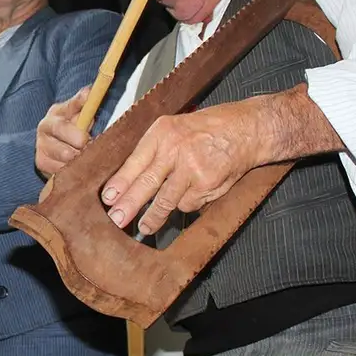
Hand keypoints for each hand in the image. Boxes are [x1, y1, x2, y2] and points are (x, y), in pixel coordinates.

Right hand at [36, 86, 92, 177]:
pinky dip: (74, 175)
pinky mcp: (43, 171)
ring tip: (89, 160)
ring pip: (64, 166)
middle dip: (81, 153)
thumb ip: (81, 102)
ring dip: (79, 165)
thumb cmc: (68, 123)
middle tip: (93, 152)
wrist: (52, 138)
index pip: (62, 128)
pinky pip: (62, 176)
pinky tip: (81, 170)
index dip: (77, 136)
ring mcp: (40, 156)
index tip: (89, 140)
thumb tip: (89, 91)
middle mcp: (41, 140)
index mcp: (49, 122)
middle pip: (64, 152)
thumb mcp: (73, 111)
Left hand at [101, 99, 268, 235]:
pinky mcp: (207, 185)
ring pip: (166, 200)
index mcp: (162, 133)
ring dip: (153, 217)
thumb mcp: (174, 127)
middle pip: (146, 183)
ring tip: (144, 228)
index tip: (108, 198)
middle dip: (129, 205)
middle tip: (116, 219)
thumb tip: (127, 178)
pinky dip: (186, 204)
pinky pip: (188, 203)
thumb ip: (153, 149)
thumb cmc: (208, 128)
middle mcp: (175, 150)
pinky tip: (192, 193)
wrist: (246, 129)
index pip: (135, 162)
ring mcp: (192, 169)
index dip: (120, 183)